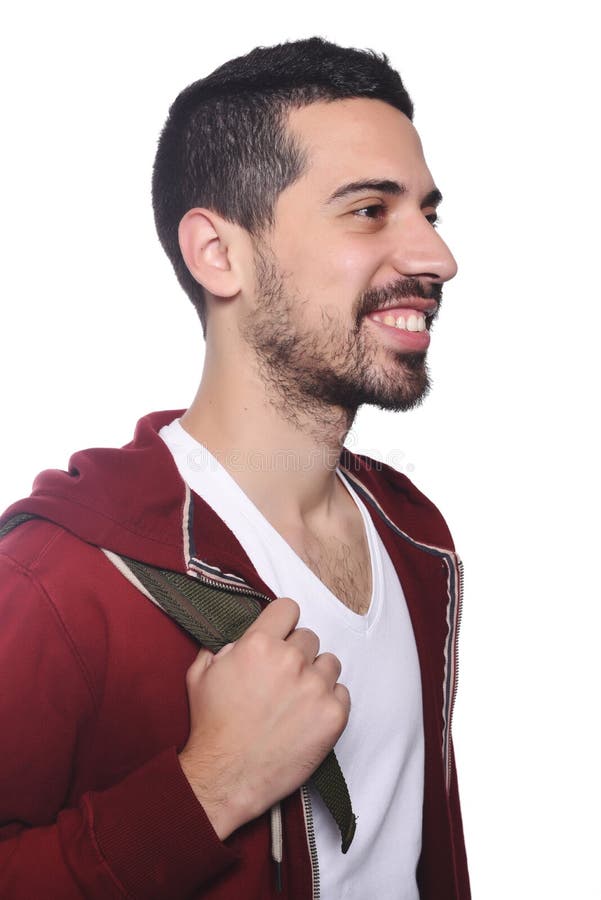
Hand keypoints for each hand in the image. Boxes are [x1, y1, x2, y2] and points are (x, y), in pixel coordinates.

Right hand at [178, 596, 349, 839]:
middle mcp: (290, 660)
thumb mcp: (200, 676)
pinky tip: (309, 716)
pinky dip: (329, 702)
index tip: (281, 635)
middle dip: (297, 654)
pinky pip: (342, 693)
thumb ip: (221, 648)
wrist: (226, 777)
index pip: (289, 608)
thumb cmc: (211, 728)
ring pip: (330, 662)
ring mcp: (315, 687)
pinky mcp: (333, 715)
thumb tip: (238, 640)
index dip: (283, 621)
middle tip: (283, 678)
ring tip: (298, 698)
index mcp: (259, 644)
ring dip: (316, 675)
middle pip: (309, 637)